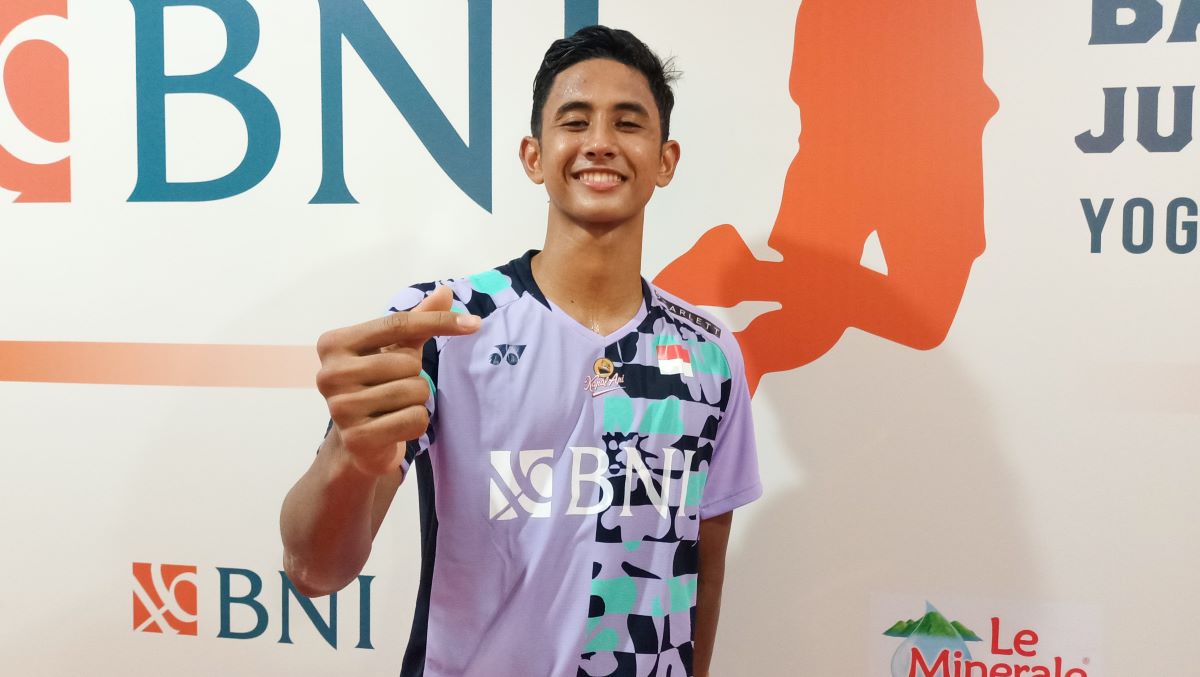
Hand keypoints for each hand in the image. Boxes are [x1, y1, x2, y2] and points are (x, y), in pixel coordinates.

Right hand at [315, 286, 479, 475]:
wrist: (359, 441)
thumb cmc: (378, 385)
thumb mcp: (395, 349)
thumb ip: (417, 321)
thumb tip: (445, 290)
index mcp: (334, 343)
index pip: (396, 324)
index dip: (438, 321)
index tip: (474, 323)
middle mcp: (330, 373)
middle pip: (407, 362)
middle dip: (415, 376)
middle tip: (395, 388)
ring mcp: (339, 408)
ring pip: (413, 392)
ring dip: (417, 401)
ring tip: (394, 408)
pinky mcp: (356, 438)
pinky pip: (414, 419)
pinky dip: (417, 423)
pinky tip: (395, 426)